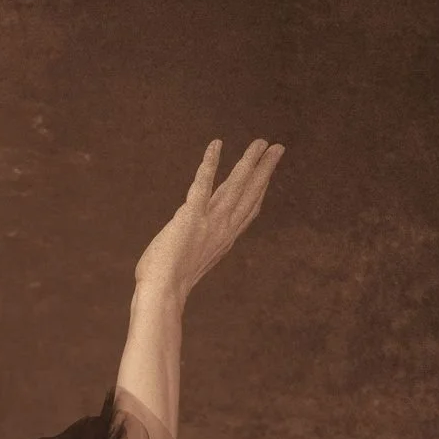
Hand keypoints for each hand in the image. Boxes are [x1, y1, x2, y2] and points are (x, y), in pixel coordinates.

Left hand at [134, 138, 284, 305]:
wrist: (161, 296)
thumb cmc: (164, 289)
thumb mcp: (184, 265)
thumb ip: (188, 249)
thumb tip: (179, 239)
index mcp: (222, 242)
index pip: (245, 213)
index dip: (258, 193)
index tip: (267, 178)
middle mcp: (222, 230)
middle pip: (250, 194)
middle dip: (264, 169)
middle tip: (277, 148)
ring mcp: (210, 222)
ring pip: (236, 184)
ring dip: (249, 161)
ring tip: (260, 142)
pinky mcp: (192, 215)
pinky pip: (203, 182)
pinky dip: (210, 162)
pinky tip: (216, 144)